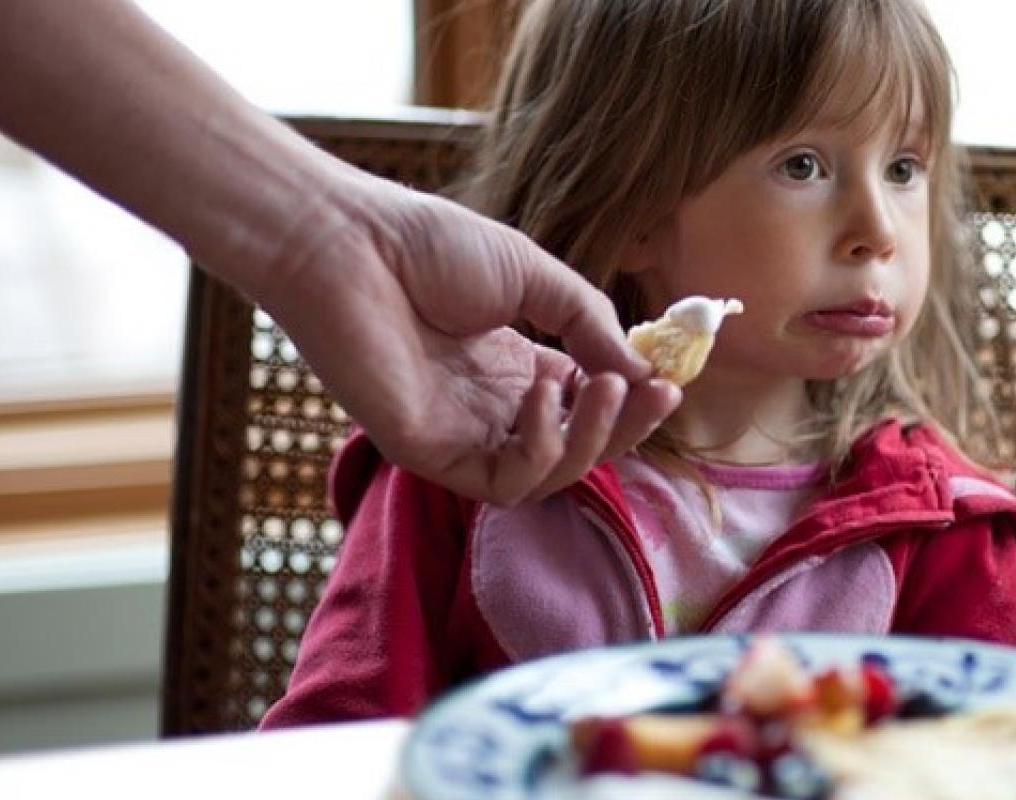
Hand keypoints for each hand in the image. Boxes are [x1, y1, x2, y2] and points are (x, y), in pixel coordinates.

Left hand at [256, 174, 679, 504]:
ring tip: (607, 389)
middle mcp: (491, 408)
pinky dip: (540, 447)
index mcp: (514, 367)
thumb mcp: (533, 274)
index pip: (586, 406)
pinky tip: (543, 394)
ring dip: (593, 439)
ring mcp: (461, 435)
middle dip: (626, 426)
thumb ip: (588, 324)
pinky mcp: (430, 454)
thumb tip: (647, 371)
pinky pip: (505, 481)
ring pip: (549, 475)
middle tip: (659, 394)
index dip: (630, 399)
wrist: (348, 243)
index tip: (667, 379)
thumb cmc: (426, 246)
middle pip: (577, 448)